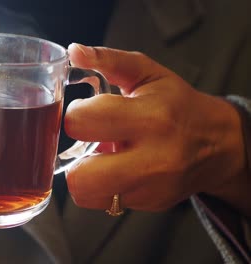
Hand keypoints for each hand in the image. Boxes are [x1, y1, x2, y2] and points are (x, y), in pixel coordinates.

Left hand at [64, 43, 248, 214]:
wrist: (216, 143)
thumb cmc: (177, 104)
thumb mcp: (148, 73)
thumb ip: (109, 59)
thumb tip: (75, 51)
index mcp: (150, 118)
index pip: (82, 122)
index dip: (76, 113)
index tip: (88, 110)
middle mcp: (153, 159)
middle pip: (81, 176)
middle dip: (73, 157)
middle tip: (89, 143)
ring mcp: (151, 188)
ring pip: (87, 194)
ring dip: (84, 175)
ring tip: (102, 158)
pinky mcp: (148, 204)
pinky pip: (103, 203)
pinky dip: (100, 188)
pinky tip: (115, 170)